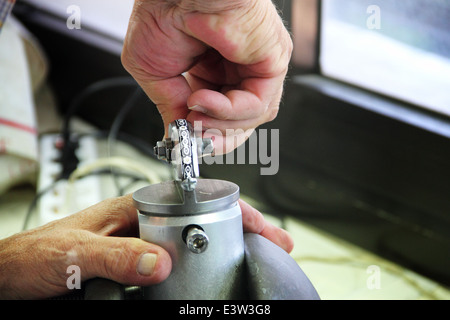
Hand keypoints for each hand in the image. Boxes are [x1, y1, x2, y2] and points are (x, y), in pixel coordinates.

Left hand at [0, 194, 291, 298]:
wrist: (13, 277)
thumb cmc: (34, 256)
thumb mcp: (73, 256)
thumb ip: (116, 256)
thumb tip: (162, 263)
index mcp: (133, 207)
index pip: (193, 201)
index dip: (231, 212)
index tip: (261, 228)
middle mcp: (142, 222)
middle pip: (201, 222)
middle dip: (238, 230)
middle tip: (269, 246)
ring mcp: (141, 244)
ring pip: (192, 244)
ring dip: (223, 250)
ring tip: (250, 260)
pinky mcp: (136, 265)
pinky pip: (175, 264)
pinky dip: (198, 270)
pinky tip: (211, 277)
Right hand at [121, 0, 292, 153]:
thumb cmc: (163, 12)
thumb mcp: (156, 74)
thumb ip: (171, 108)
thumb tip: (178, 136)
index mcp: (213, 69)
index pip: (220, 114)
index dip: (205, 134)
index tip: (187, 143)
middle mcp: (239, 69)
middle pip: (240, 121)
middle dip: (216, 138)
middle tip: (194, 143)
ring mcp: (257, 66)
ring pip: (251, 118)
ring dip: (220, 126)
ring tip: (193, 116)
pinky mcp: (272, 61)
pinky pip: (258, 104)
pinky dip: (230, 111)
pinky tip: (204, 101)